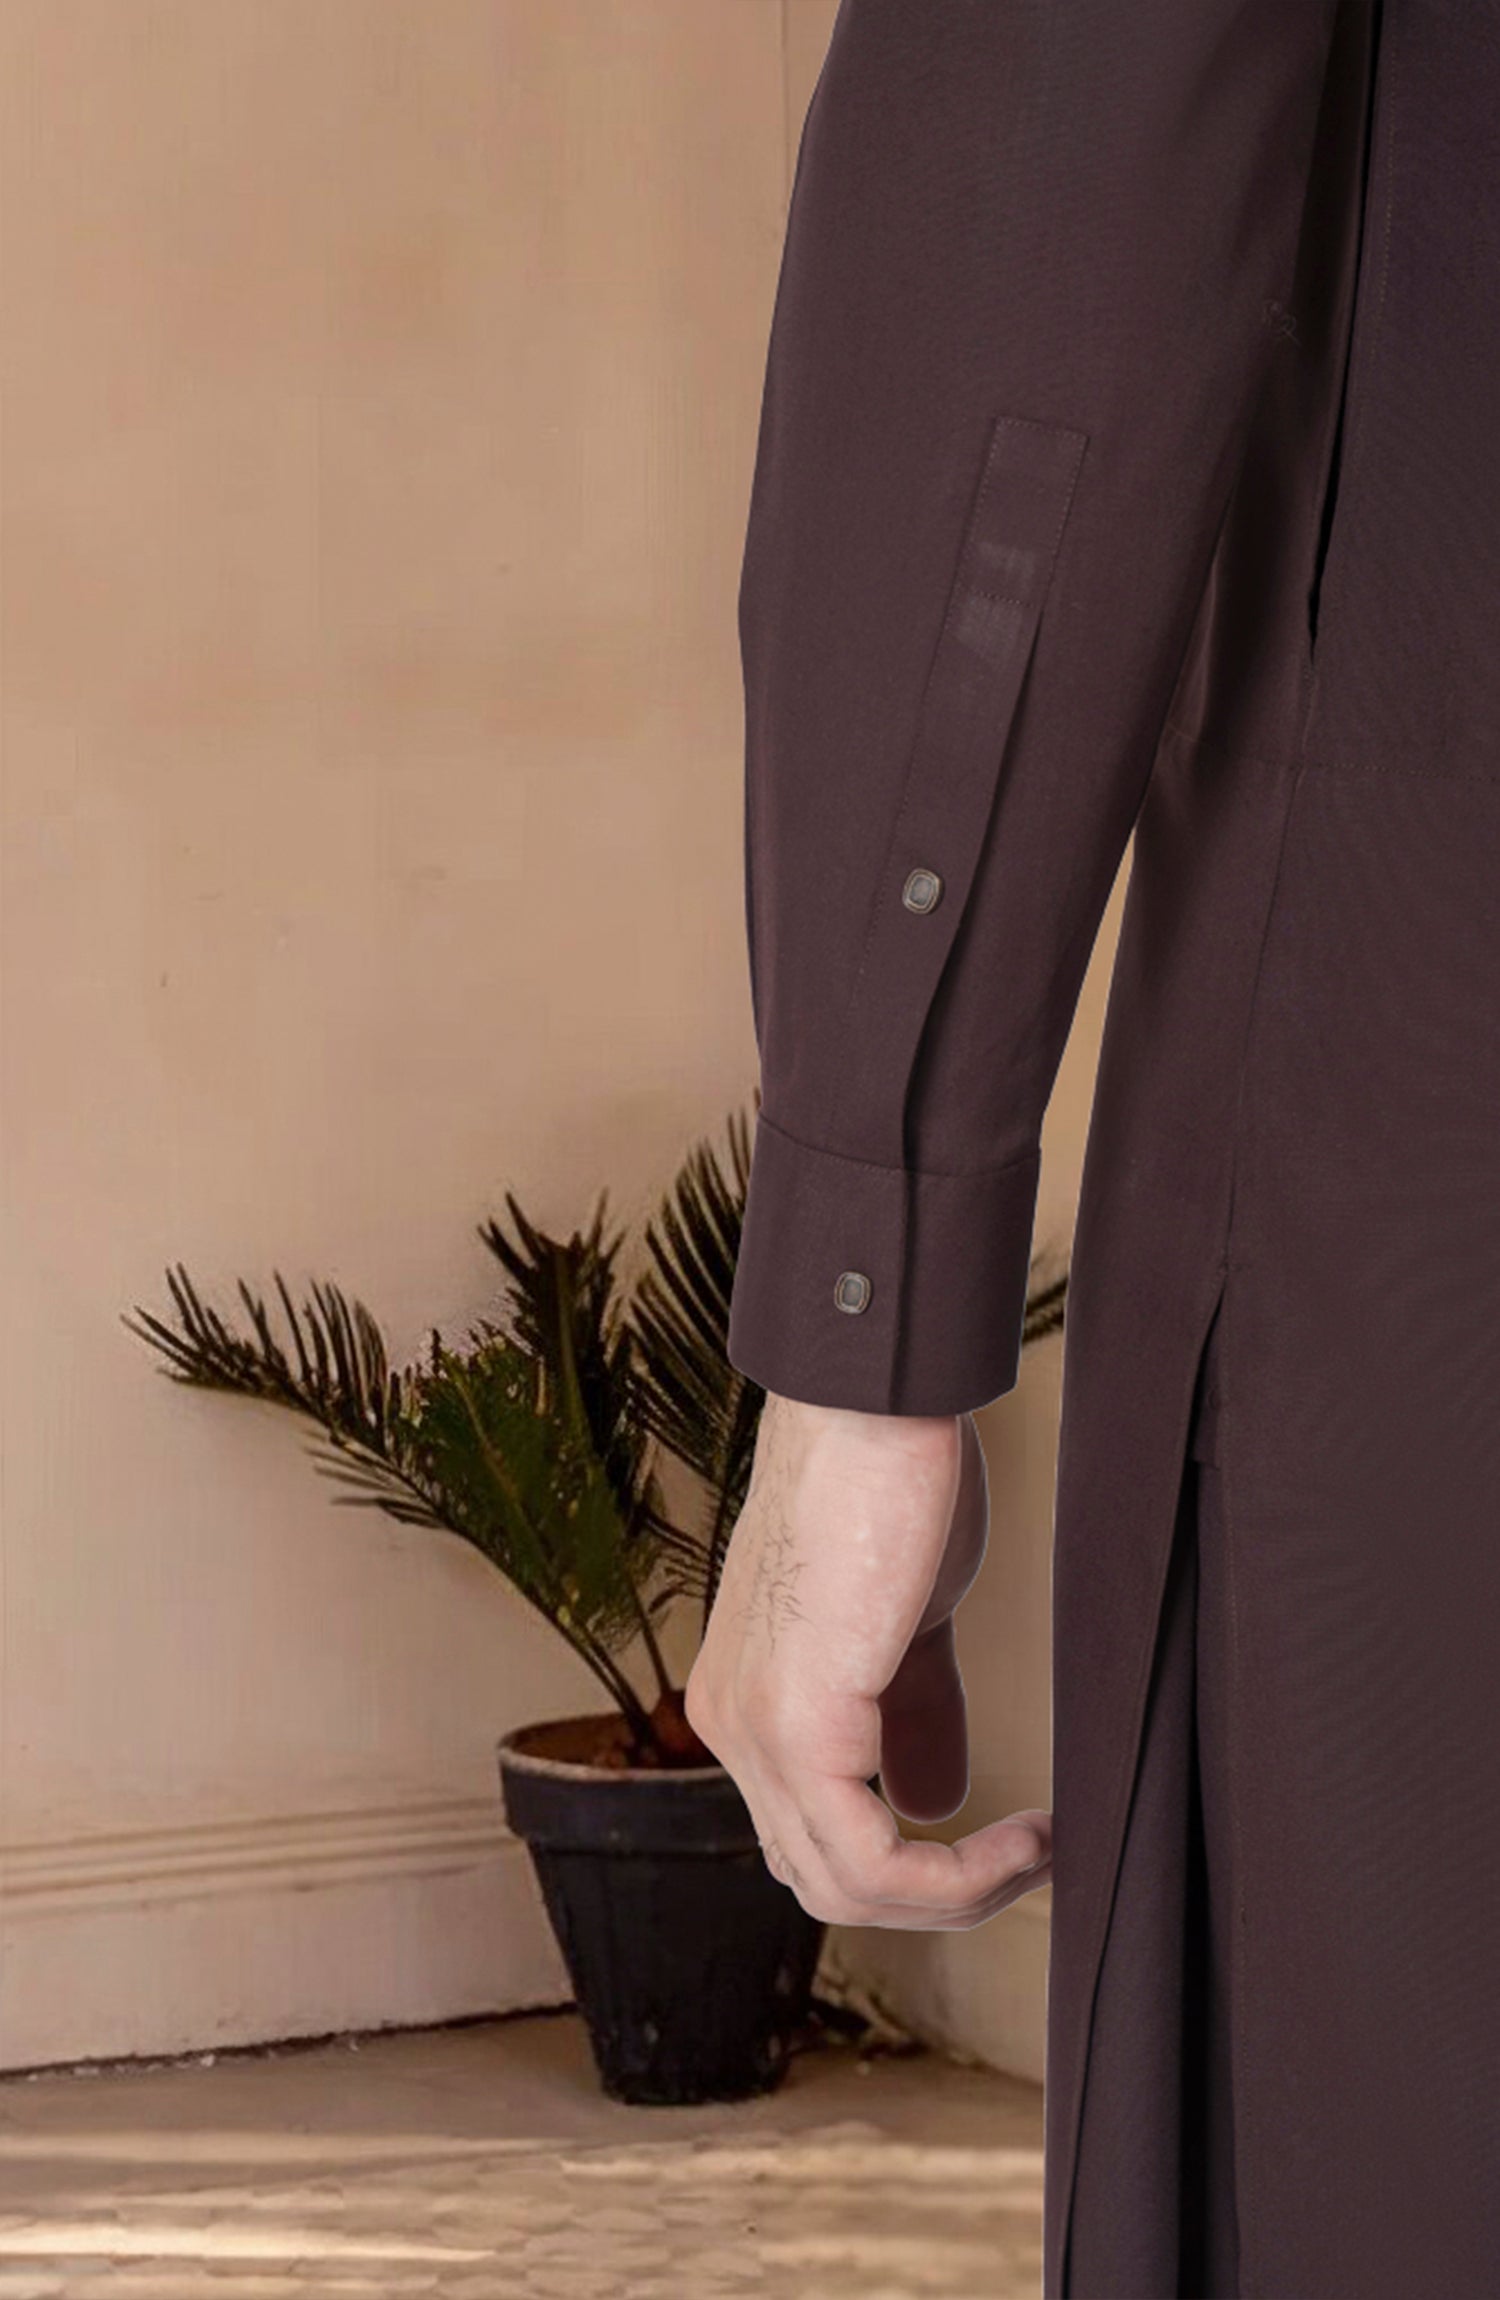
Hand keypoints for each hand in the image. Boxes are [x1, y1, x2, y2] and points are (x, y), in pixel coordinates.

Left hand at [684, 1392, 1051, 1928]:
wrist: (874, 1405)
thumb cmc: (890, 1483)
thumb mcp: (906, 1625)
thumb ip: (912, 1713)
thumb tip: (935, 1798)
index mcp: (745, 1700)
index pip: (810, 1837)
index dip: (911, 1865)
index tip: (1006, 1841)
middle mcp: (729, 1723)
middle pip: (820, 1880)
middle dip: (936, 1896)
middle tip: (1028, 1859)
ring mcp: (752, 1730)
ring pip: (840, 1887)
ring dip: (956, 1895)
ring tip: (1037, 1852)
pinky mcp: (799, 1723)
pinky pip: (870, 1859)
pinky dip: (957, 1873)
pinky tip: (1025, 1835)